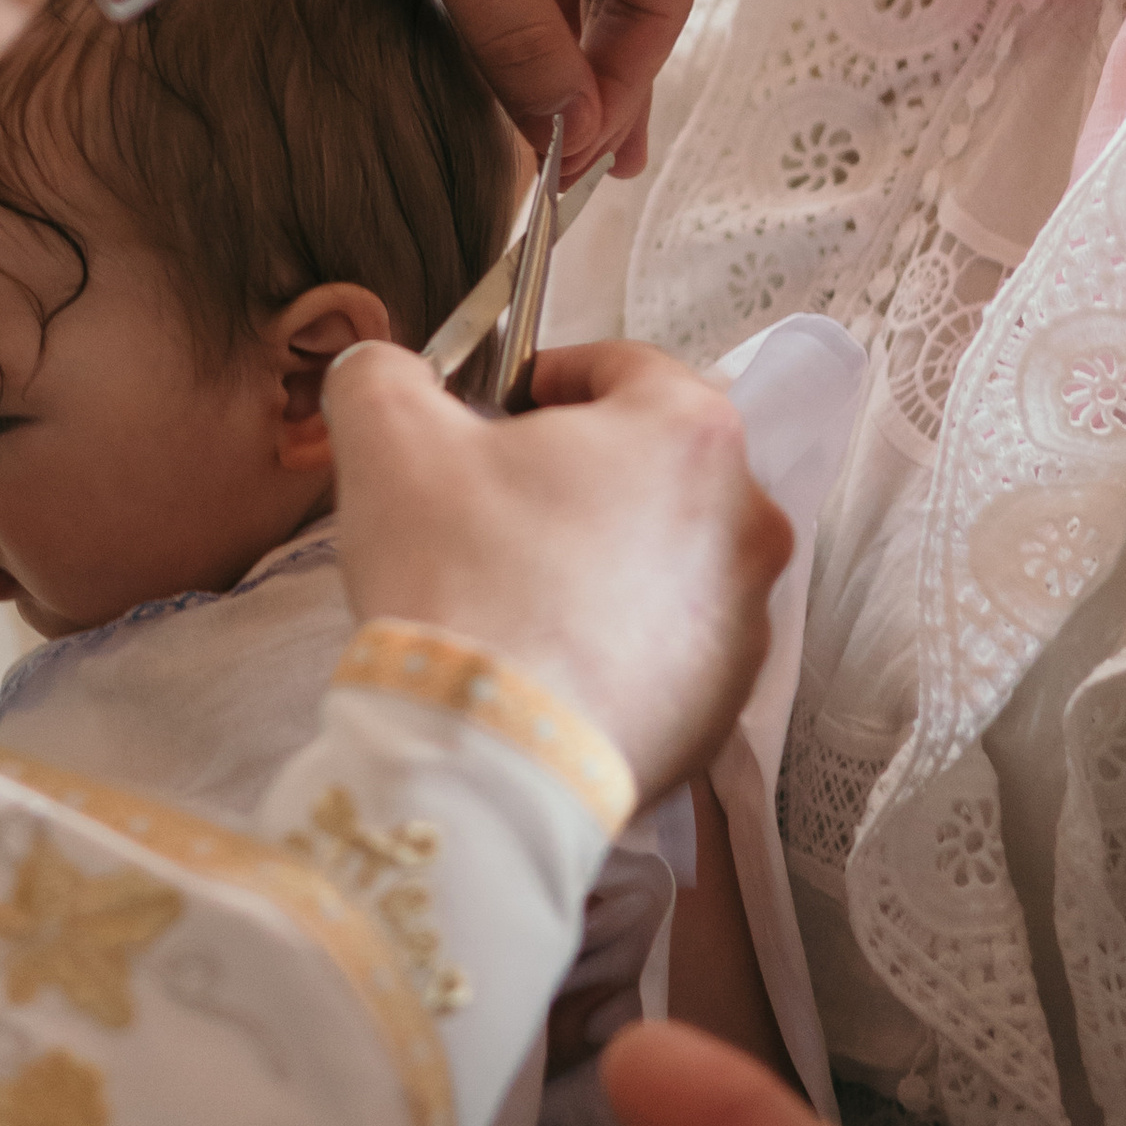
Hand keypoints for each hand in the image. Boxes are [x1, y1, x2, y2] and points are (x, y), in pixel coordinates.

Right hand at [322, 341, 788, 805]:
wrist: (490, 758)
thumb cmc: (460, 584)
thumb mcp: (389, 437)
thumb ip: (384, 373)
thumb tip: (379, 370)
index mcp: (688, 431)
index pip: (622, 367)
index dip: (548, 380)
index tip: (501, 411)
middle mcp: (745, 518)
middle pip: (653, 466)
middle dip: (579, 476)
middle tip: (499, 507)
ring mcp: (745, 618)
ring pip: (665, 558)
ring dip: (603, 560)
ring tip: (519, 591)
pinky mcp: (725, 702)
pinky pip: (667, 648)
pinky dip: (617, 643)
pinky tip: (547, 659)